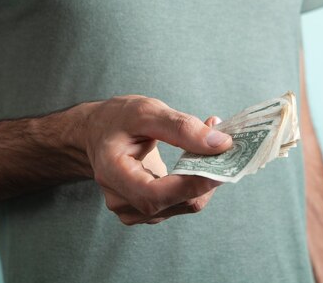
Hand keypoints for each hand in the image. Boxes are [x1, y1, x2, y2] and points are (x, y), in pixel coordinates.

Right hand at [76, 95, 230, 224]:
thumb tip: (220, 144)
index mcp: (112, 173)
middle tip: (225, 145)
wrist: (97, 133)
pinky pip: (181, 204)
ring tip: (209, 146)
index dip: (192, 184)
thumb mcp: (146, 111)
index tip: (222, 162)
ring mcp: (132, 210)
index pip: (155, 194)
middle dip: (205, 177)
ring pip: (184, 205)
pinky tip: (196, 160)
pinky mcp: (146, 211)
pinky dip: (195, 184)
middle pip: (175, 202)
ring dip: (204, 179)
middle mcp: (120, 200)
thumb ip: (181, 127)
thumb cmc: (118, 119)